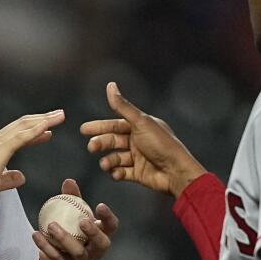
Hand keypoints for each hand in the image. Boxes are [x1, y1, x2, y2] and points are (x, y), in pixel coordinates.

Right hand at [0, 110, 64, 210]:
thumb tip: (21, 177)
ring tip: (59, 115)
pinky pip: (21, 137)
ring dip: (43, 119)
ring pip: (24, 126)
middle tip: (59, 114)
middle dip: (42, 118)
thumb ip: (8, 179)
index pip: (17, 134)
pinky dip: (36, 129)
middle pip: (22, 125)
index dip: (34, 130)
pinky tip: (48, 126)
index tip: (48, 129)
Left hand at [34, 178, 119, 259]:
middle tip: (83, 221)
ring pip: (78, 252)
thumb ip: (73, 199)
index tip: (99, 205)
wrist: (55, 259)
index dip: (108, 217)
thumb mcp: (72, 215)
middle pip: (101, 244)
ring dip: (65, 238)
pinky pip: (56, 258)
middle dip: (94, 232)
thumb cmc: (70, 232)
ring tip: (52, 226)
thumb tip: (69, 181)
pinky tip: (36, 234)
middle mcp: (96, 251)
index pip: (111, 227)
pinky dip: (45, 246)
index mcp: (101, 235)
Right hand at [81, 82, 205, 197]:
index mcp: (140, 126)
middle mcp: (138, 141)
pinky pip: (122, 173)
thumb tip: (110, 85)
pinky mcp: (139, 174)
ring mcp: (138, 158)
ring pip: (116, 158)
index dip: (99, 126)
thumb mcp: (140, 122)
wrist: (176, 171)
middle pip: (113, 141)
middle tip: (91, 147)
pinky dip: (116, 173)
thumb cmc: (162, 144)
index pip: (115, 124)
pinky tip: (116, 173)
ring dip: (108, 161)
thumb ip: (122, 106)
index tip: (83, 129)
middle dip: (101, 144)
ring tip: (105, 165)